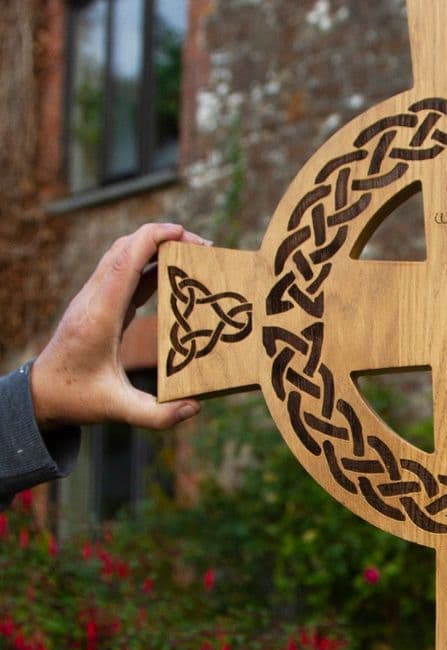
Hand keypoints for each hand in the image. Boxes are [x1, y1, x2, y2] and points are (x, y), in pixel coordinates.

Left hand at [30, 223, 209, 430]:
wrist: (42, 394)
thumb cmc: (78, 399)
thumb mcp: (118, 410)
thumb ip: (157, 415)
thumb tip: (195, 407)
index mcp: (100, 316)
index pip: (124, 262)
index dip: (153, 239)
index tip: (184, 234)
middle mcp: (94, 299)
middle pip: (125, 248)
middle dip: (163, 237)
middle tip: (201, 247)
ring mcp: (94, 298)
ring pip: (122, 255)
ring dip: (155, 247)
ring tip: (192, 254)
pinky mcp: (99, 304)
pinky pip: (124, 272)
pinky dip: (149, 264)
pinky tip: (173, 273)